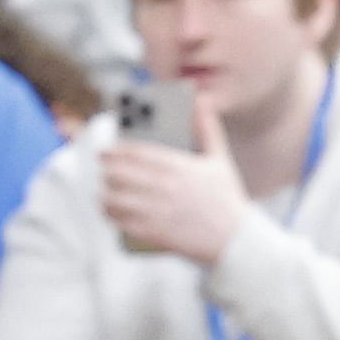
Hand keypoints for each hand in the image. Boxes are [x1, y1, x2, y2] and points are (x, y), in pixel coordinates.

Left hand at [98, 89, 248, 264]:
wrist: (235, 239)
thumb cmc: (226, 198)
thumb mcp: (219, 160)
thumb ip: (208, 128)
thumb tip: (201, 100)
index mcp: (178, 167)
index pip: (135, 153)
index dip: (114, 151)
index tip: (105, 151)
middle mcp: (164, 187)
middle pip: (119, 174)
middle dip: (107, 171)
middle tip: (105, 170)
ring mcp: (157, 210)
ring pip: (115, 198)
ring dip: (105, 193)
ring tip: (104, 191)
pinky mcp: (153, 232)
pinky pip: (121, 221)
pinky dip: (110, 214)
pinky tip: (108, 210)